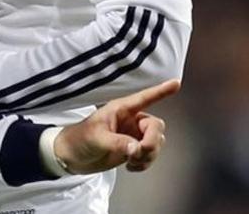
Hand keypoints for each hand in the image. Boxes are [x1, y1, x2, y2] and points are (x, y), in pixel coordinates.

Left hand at [55, 79, 178, 173]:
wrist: (71, 157)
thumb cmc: (79, 139)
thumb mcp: (96, 138)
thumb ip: (118, 143)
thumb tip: (137, 148)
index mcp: (120, 110)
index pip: (144, 98)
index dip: (161, 91)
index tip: (176, 83)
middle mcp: (130, 120)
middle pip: (156, 127)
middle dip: (152, 141)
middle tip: (139, 152)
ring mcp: (133, 135)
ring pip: (156, 142)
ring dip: (148, 154)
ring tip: (130, 161)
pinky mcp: (134, 149)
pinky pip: (151, 155)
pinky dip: (145, 162)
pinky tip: (131, 166)